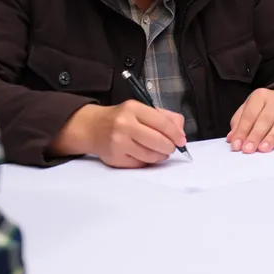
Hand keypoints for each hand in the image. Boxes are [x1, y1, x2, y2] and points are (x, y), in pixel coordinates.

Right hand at [51, 100, 185, 167]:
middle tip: (170, 147)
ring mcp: (118, 142)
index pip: (162, 123)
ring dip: (159, 156)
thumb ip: (164, 117)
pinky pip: (140, 164)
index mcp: (133, 108)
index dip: (176, 134)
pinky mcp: (115, 158)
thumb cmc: (121, 118)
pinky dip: (146, 161)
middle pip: (158, 141)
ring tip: (158, 151)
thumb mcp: (140, 109)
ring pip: (151, 156)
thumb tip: (180, 132)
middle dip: (169, 147)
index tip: (182, 140)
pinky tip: (143, 154)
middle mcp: (124, 124)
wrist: (92, 127)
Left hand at [226, 88, 273, 153]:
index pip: (249, 115)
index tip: (236, 145)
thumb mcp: (252, 108)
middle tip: (247, 149)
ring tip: (263, 149)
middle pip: (264, 119)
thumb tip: (231, 138)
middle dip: (255, 135)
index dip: (242, 130)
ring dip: (271, 137)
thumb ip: (240, 121)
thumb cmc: (268, 107)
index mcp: (260, 96)